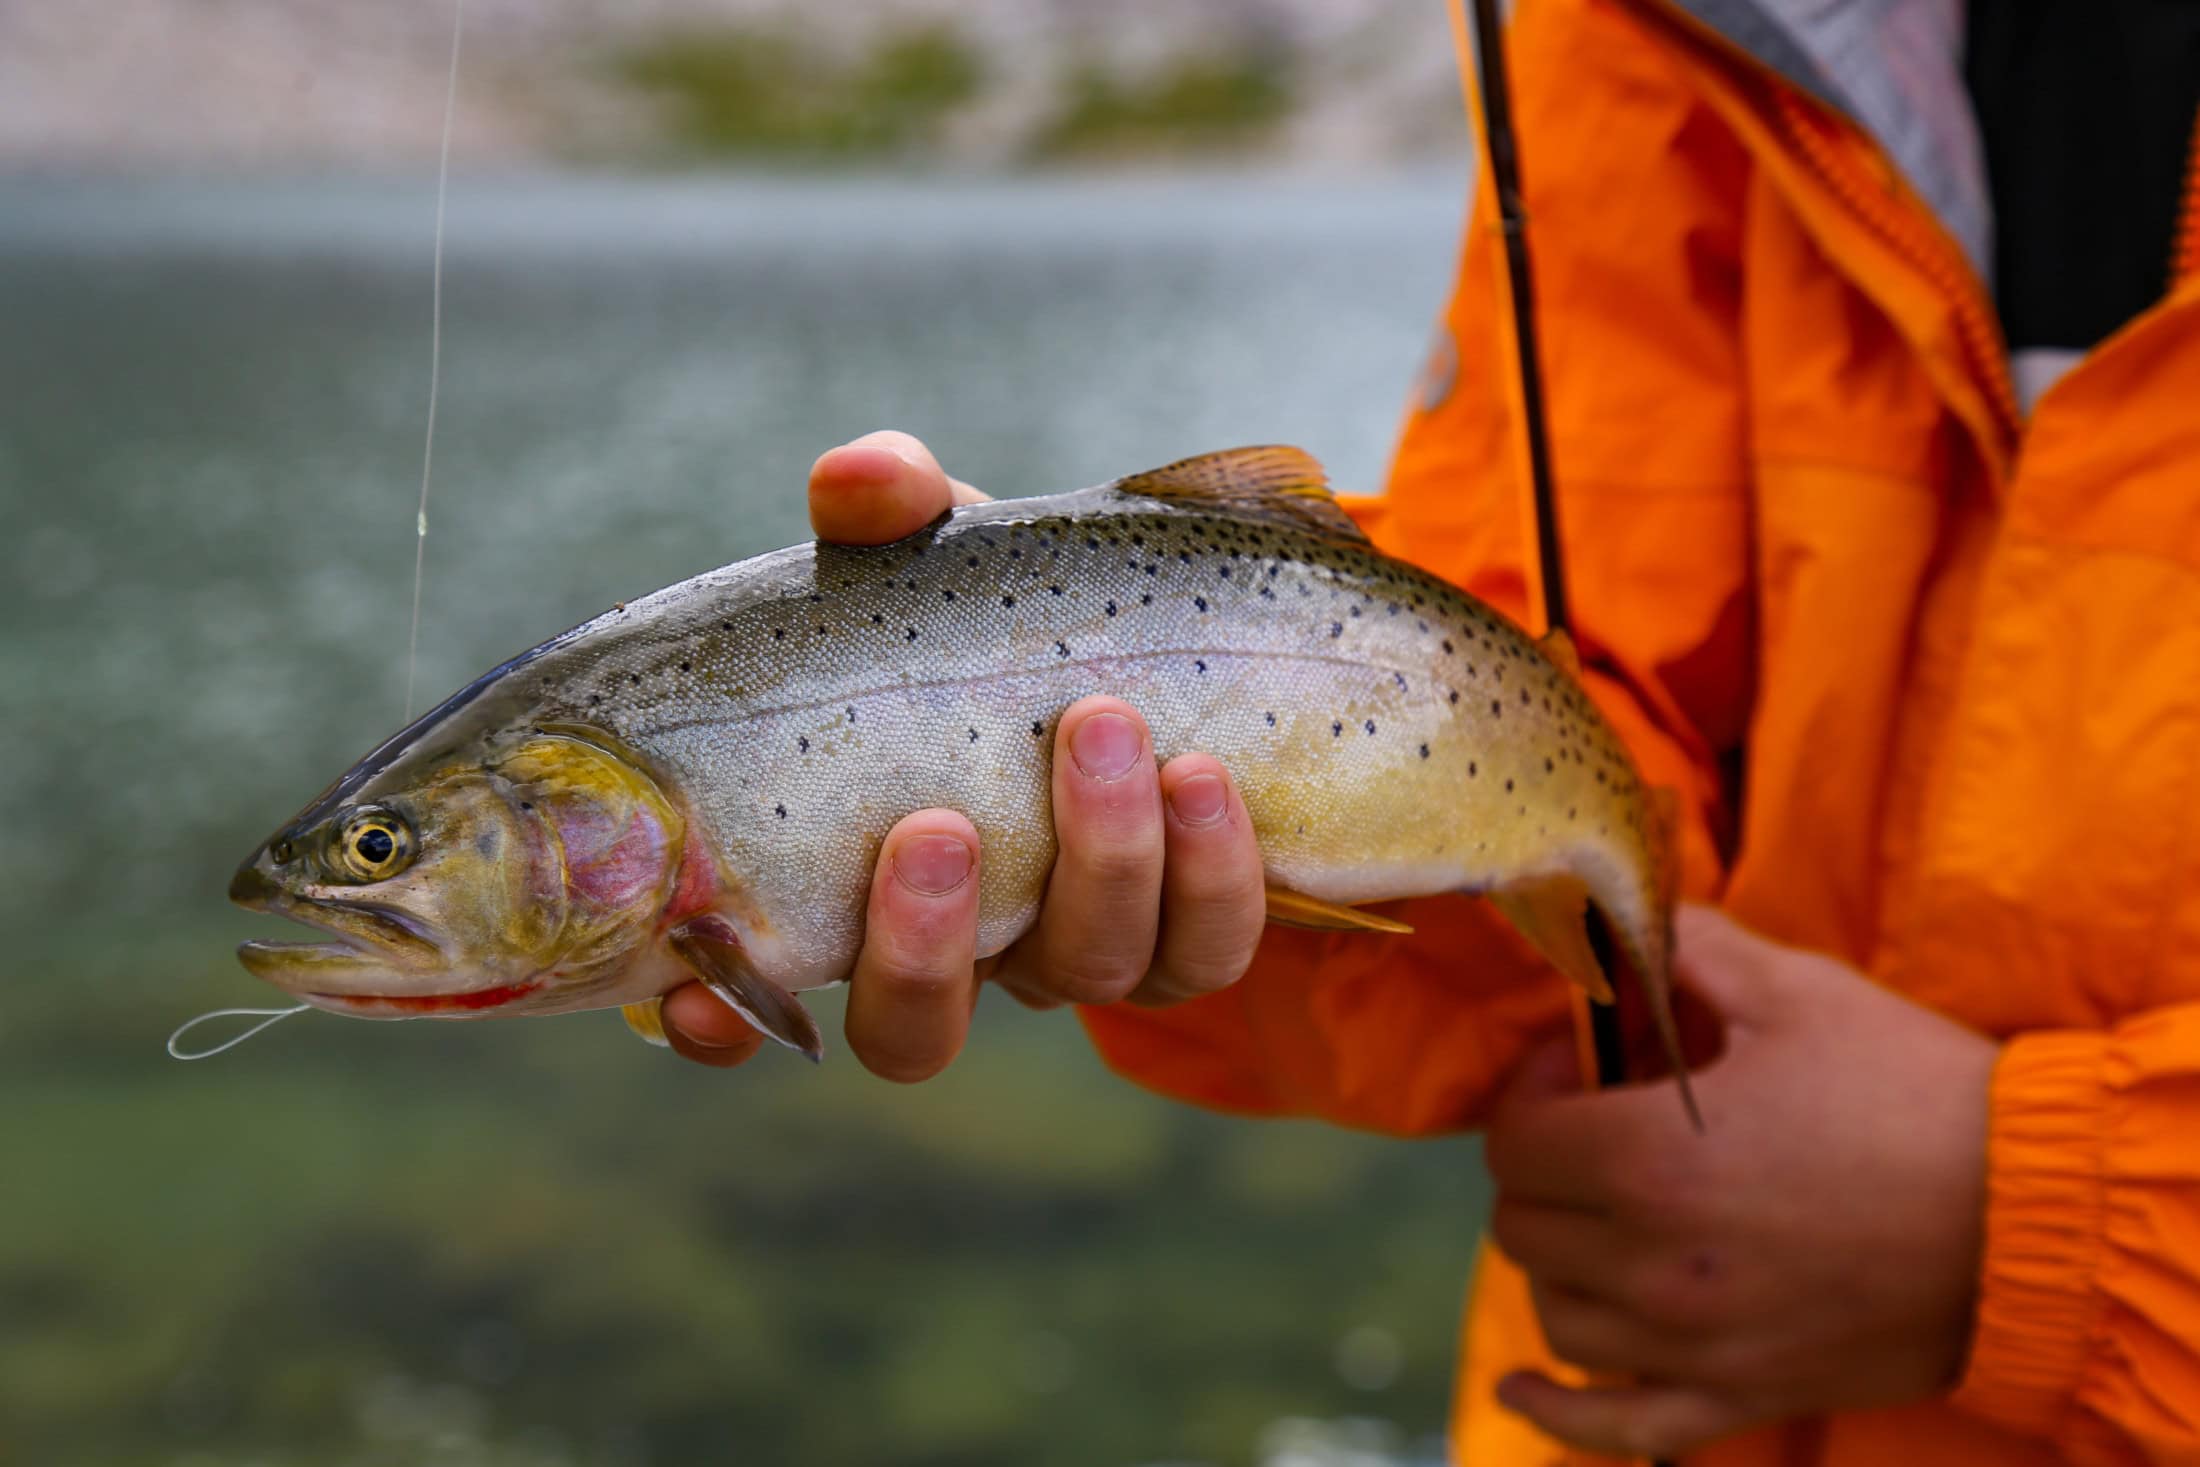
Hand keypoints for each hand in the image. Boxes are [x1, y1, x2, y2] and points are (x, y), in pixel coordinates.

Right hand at [662, 431, 1268, 1077]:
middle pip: (913, 1028)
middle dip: (922, 947)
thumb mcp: (940, 557)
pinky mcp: (1190, 940)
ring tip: (1102, 726)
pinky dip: (1210, 873)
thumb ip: (890, 513)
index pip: (749, 1002)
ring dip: (1093, 862)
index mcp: (849, 882)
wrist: (1179, 645)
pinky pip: (1204, 953)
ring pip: (1074, 976)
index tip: (693, 988)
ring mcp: (1073, 954)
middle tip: (936, 826)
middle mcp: (957, 951)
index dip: (713, 1022)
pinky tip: (1205, 777)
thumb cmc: (1004, 615)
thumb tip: (856, 479)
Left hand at [1483, 905, 1996, 1458]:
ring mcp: (1696, 1343)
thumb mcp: (1796, 991)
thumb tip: (1617, 919)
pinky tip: (1521, 1389)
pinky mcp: (1745, 1395)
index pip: (1516, 1140)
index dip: (1535, 1090)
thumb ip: (1686, 949)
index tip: (1582, 1066)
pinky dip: (1560, 1412)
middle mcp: (1654, 1264)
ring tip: (1602, 1216)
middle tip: (1598, 1128)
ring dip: (1560, 1261)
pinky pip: (1621, 1427)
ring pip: (1557, 1316)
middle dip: (1544, 1168)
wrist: (2036, 1214)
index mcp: (1649, 1158)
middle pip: (1522, 1226)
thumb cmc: (1914, 1094)